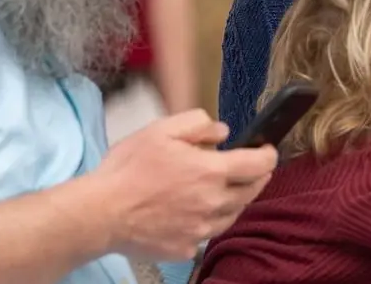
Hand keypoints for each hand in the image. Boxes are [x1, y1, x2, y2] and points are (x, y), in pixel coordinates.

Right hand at [92, 109, 277, 260]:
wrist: (101, 213)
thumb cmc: (128, 169)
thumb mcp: (161, 130)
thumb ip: (197, 124)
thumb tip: (223, 132)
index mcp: (210, 171)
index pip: (258, 164)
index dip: (269, 155)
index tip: (268, 150)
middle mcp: (212, 203)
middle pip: (251, 191)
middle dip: (258, 177)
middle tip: (254, 168)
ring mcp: (200, 229)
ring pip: (232, 214)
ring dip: (236, 199)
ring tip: (226, 188)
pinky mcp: (186, 247)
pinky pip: (207, 233)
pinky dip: (208, 220)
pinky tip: (196, 211)